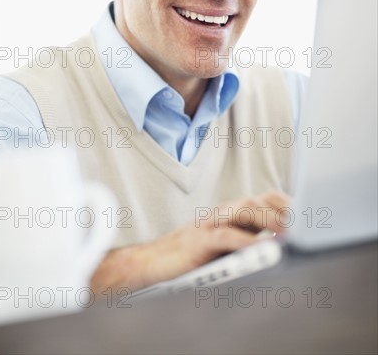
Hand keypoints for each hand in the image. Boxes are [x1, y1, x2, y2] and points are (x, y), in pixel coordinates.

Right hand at [90, 191, 289, 292]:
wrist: (152, 262)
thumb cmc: (190, 255)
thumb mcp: (224, 244)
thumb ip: (247, 238)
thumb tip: (280, 243)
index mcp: (229, 213)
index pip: (262, 198)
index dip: (285, 203)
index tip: (307, 214)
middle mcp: (220, 213)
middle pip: (255, 200)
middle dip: (281, 210)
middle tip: (301, 225)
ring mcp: (208, 224)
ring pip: (242, 210)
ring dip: (267, 220)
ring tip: (286, 233)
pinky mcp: (198, 241)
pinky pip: (225, 235)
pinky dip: (245, 240)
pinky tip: (259, 249)